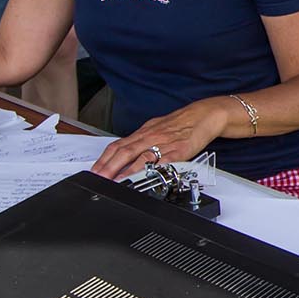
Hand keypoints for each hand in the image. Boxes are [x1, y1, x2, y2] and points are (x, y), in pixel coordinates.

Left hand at [91, 98, 228, 178]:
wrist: (204, 115)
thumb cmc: (181, 123)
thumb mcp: (156, 129)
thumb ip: (141, 141)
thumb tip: (125, 151)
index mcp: (143, 133)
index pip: (117, 146)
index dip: (104, 159)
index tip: (94, 170)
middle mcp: (150, 138)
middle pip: (124, 152)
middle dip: (109, 167)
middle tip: (99, 178)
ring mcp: (164, 144)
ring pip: (140, 157)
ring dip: (125, 171)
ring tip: (116, 182)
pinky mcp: (179, 151)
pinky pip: (162, 162)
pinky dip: (152, 170)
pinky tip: (144, 178)